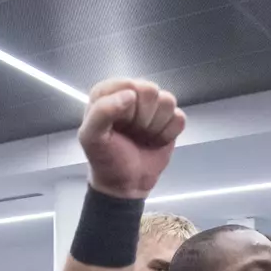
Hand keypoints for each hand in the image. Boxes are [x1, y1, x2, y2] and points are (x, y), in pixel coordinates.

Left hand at [77, 78, 186, 199]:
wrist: (126, 184)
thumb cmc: (105, 158)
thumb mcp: (91, 137)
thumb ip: (102, 111)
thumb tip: (131, 95)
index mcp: (108, 91)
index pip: (128, 86)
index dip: (127, 109)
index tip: (119, 126)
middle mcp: (131, 92)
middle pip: (151, 90)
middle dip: (143, 117)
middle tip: (133, 132)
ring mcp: (153, 105)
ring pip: (168, 101)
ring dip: (156, 126)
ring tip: (143, 137)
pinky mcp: (170, 119)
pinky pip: (179, 117)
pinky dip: (169, 133)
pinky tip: (156, 141)